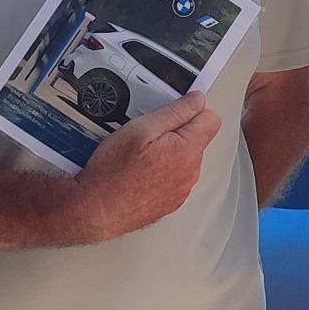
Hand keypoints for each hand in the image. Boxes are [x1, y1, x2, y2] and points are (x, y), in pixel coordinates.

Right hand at [68, 94, 219, 241]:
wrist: (97, 208)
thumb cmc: (113, 171)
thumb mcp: (141, 128)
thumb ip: (175, 112)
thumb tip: (197, 101)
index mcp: (188, 150)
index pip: (211, 119)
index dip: (192, 110)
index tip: (175, 111)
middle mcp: (191, 172)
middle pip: (197, 139)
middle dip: (178, 132)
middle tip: (148, 136)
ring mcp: (182, 189)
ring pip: (185, 159)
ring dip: (170, 153)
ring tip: (140, 156)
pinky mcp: (171, 202)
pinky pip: (174, 178)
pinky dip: (162, 172)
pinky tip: (141, 171)